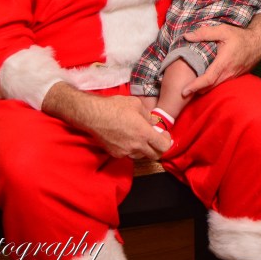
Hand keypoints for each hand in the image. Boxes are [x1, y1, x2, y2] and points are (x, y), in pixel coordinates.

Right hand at [42, 83, 170, 159]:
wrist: (93, 115)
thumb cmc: (115, 107)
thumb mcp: (136, 104)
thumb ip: (148, 115)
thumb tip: (154, 122)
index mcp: (144, 133)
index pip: (164, 146)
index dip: (166, 141)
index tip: (163, 134)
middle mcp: (137, 146)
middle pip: (155, 155)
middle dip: (158, 148)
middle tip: (155, 138)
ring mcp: (126, 152)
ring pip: (141, 155)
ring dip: (144, 148)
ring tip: (139, 137)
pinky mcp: (116, 154)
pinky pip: (129, 154)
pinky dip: (132, 149)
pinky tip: (127, 138)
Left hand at [181, 15, 260, 96]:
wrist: (258, 43)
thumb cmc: (240, 36)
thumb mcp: (222, 30)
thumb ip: (204, 33)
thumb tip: (187, 36)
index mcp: (223, 63)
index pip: (208, 79)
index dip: (195, 86)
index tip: (184, 91)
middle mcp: (228, 73)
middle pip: (209, 87)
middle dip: (196, 90)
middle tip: (182, 91)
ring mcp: (232, 76)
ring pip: (215, 86)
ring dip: (203, 89)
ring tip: (190, 88)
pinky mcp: (234, 76)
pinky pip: (220, 83)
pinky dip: (210, 85)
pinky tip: (204, 81)